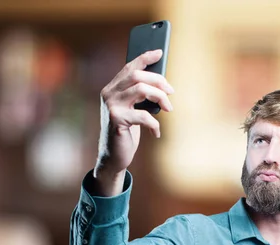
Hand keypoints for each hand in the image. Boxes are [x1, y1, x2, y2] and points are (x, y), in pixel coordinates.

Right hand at [98, 49, 173, 175]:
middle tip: (171, 92)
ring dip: (160, 98)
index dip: (144, 58)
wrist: (113, 156)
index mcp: (112, 89)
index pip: (129, 67)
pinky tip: (156, 132)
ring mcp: (111, 107)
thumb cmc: (126, 131)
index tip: (160, 52)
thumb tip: (162, 83)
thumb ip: (140, 96)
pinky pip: (143, 115)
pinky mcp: (117, 120)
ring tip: (168, 109)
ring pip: (141, 89)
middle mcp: (109, 94)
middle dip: (159, 81)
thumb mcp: (133, 110)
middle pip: (137, 76)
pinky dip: (154, 124)